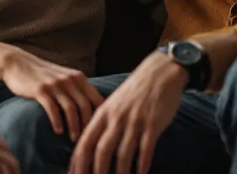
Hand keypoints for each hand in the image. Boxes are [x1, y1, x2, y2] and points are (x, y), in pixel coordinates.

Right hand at [0, 50, 104, 142]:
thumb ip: (78, 89)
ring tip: (73, 139)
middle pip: (85, 106)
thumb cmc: (43, 74)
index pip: (96, 99)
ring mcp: (55, 84)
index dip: (100, 117)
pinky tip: (57, 131)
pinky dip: (57, 122)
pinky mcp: (40, 90)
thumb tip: (93, 110)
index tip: (98, 131)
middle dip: (87, 126)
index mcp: (78, 77)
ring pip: (70, 109)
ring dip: (74, 127)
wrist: (18, 63)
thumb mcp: (65, 77)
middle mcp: (69, 79)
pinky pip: (52, 108)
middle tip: (86, 140)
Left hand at [69, 52, 186, 173]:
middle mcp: (116, 118)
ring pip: (123, 153)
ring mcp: (134, 121)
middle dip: (97, 171)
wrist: (158, 73)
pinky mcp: (153, 124)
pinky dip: (142, 165)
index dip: (78, 162)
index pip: (85, 142)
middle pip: (101, 150)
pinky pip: (145, 149)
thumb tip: (90, 147)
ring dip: (120, 173)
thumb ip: (101, 124)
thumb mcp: (112, 104)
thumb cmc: (133, 92)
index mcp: (102, 114)